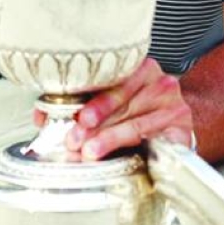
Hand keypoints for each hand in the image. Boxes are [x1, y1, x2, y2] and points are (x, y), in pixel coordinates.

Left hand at [34, 57, 194, 161]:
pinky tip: (125, 157)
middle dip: (95, 124)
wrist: (174, 126)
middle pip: (122, 102)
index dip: (92, 99)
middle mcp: (159, 81)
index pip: (113, 80)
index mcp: (138, 67)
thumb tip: (41, 116)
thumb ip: (81, 105)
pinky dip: (138, 149)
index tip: (78, 117)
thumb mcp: (110, 102)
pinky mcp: (182, 129)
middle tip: (75, 139)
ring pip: (136, 122)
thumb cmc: (135, 113)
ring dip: (110, 139)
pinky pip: (156, 139)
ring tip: (90, 151)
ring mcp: (173, 105)